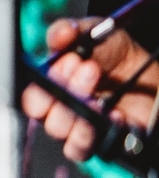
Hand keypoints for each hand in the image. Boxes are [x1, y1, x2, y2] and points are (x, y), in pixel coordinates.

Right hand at [23, 16, 158, 162]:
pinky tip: (113, 114)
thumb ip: (72, 30)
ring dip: (79, 111)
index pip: (30, 94)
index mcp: (49, 83)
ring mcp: (76, 127)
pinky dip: (97, 131)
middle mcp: (58, 109)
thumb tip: (59, 35)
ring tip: (100, 94)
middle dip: (64, 92)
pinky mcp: (96, 142)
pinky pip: (84, 147)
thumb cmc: (116, 55)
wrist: (150, 74)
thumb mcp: (95, 31)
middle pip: (43, 115)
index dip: (43, 83)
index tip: (68, 61)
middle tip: (90, 69)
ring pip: (60, 132)